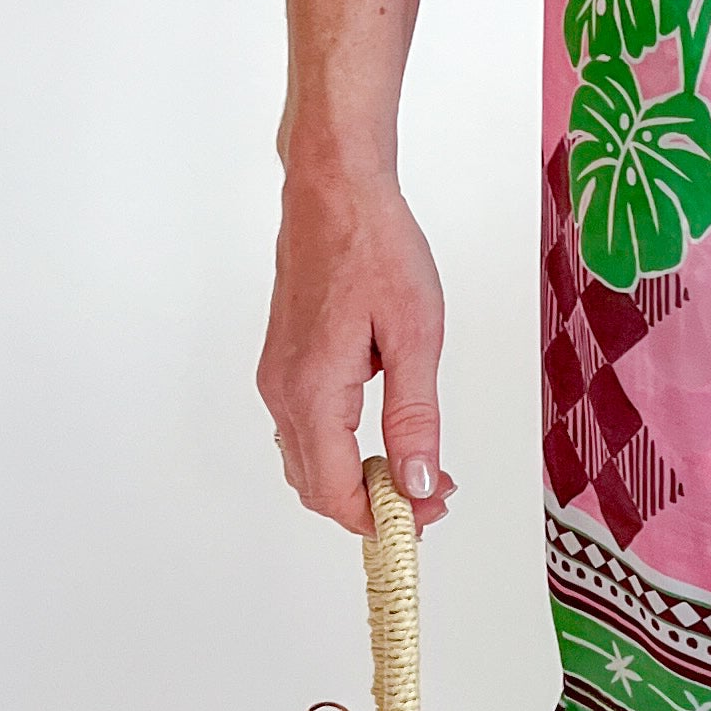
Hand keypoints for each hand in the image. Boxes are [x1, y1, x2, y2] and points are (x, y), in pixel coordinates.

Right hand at [257, 159, 452, 534]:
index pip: (336, 491)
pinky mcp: (284, 364)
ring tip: (419, 470)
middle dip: (373, 506)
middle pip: (317, 487)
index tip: (428, 517)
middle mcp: (282, 392)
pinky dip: (343, 452)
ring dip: (358, 480)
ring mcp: (278, 378)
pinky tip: (387, 436)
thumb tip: (416, 483)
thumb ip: (414, 417)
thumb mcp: (415, 336)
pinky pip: (307, 431)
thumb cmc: (376, 248)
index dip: (382, 519)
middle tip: (433, 496)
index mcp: (313, 392)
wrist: (335, 191)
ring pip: (309, 462)